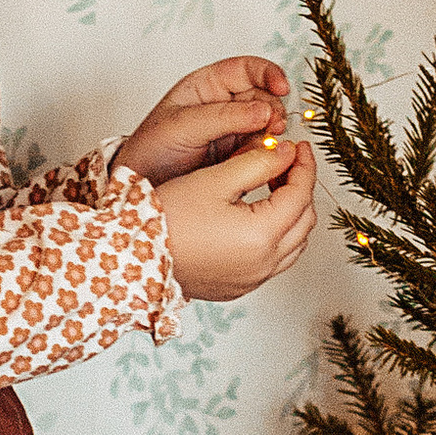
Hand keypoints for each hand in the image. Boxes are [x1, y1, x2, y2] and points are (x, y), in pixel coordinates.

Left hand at [116, 55, 290, 189]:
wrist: (142, 188)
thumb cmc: (150, 150)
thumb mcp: (182, 126)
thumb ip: (223, 117)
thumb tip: (263, 109)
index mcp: (206, 86)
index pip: (245, 69)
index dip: (268, 74)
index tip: (282, 88)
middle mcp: (223, 105)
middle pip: (263, 96)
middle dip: (272, 109)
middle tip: (272, 127)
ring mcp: (232, 130)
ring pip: (267, 124)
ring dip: (270, 134)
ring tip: (262, 146)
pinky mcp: (237, 155)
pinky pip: (261, 149)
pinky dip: (264, 154)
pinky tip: (254, 161)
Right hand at [160, 130, 316, 303]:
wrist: (132, 254)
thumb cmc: (167, 217)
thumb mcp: (215, 179)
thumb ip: (257, 163)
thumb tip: (287, 153)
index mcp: (262, 236)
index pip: (300, 194)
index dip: (304, 166)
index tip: (299, 146)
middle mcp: (263, 264)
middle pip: (304, 220)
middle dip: (299, 188)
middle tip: (285, 163)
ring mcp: (252, 280)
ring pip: (293, 244)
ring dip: (291, 214)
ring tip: (272, 188)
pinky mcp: (238, 287)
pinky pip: (274, 262)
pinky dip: (276, 238)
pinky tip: (256, 217)